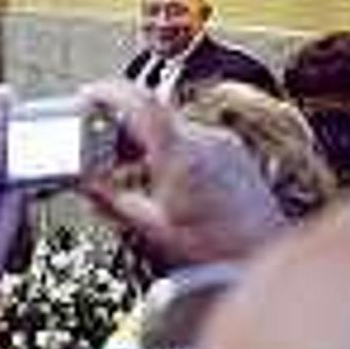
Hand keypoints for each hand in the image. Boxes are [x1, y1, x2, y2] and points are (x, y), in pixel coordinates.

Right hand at [78, 80, 286, 266]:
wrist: (263, 256)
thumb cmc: (215, 251)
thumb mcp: (152, 229)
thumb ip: (112, 203)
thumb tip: (86, 187)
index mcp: (181, 156)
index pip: (141, 104)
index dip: (109, 93)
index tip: (88, 95)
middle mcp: (206, 142)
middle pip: (153, 116)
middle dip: (120, 127)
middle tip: (97, 147)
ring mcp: (224, 145)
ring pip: (171, 129)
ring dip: (144, 142)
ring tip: (127, 170)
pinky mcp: (234, 153)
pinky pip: (191, 140)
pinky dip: (168, 150)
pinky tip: (158, 177)